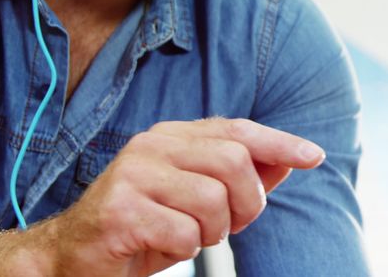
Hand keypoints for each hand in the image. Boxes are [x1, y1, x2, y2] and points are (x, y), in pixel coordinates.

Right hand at [44, 118, 324, 276]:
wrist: (72, 257)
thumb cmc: (143, 226)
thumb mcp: (197, 200)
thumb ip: (240, 177)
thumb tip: (290, 160)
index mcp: (172, 136)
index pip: (237, 129)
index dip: (280, 142)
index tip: (314, 156)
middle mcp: (152, 145)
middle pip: (233, 162)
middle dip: (247, 203)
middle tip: (229, 226)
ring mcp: (132, 175)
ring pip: (212, 200)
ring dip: (213, 232)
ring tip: (191, 237)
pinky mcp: (119, 210)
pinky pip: (184, 233)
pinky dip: (185, 249)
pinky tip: (162, 246)